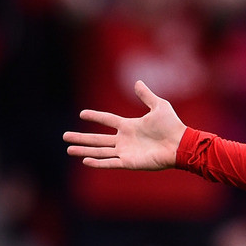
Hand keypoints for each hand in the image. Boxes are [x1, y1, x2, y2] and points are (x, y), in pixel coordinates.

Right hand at [63, 81, 185, 169]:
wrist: (180, 143)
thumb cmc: (171, 125)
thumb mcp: (159, 105)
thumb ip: (146, 95)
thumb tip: (137, 82)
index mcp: (130, 126)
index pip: (108, 120)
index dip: (96, 117)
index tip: (82, 114)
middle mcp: (125, 140)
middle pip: (98, 139)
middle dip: (81, 138)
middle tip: (65, 136)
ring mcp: (126, 152)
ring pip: (100, 151)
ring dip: (84, 150)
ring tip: (68, 149)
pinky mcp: (129, 162)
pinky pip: (110, 163)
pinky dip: (98, 162)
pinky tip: (85, 161)